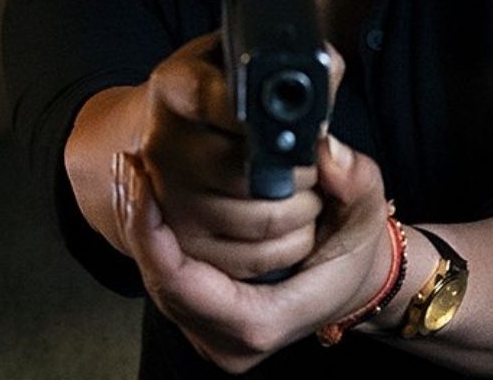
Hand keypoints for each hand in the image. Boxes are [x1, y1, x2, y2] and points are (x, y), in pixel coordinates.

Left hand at [114, 131, 394, 372]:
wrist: (354, 280)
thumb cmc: (354, 250)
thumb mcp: (365, 210)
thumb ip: (352, 180)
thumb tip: (323, 152)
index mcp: (263, 321)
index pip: (183, 284)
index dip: (151, 236)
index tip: (142, 184)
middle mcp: (229, 341)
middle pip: (160, 281)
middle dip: (138, 220)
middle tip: (128, 165)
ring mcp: (211, 335)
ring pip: (156, 280)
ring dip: (139, 226)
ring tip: (129, 171)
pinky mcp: (201, 320)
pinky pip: (164, 279)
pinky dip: (151, 238)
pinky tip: (144, 195)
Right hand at [132, 32, 337, 279]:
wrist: (172, 137)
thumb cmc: (221, 95)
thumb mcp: (253, 65)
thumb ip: (296, 65)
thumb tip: (327, 77)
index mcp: (176, 88)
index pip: (230, 105)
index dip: (275, 123)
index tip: (303, 131)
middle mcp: (162, 144)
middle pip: (254, 173)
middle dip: (301, 172)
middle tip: (309, 164)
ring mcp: (168, 198)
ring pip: (262, 220)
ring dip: (301, 210)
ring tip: (302, 190)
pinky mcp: (182, 245)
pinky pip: (255, 258)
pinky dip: (287, 245)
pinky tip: (287, 219)